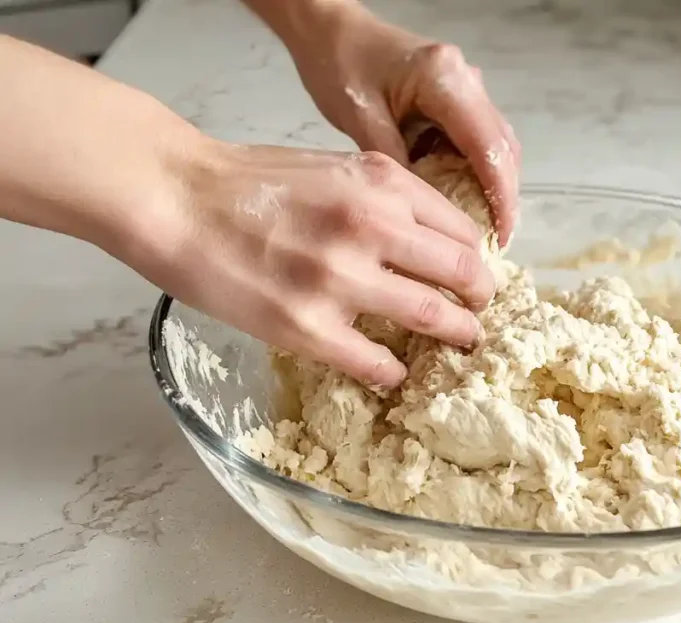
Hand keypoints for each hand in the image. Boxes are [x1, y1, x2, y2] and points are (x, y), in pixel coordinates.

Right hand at [141, 141, 494, 388]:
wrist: (174, 198)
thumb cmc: (247, 180)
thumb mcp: (333, 167)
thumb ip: (385, 198)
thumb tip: (429, 241)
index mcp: (383, 184)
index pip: (463, 230)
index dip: (479, 259)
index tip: (477, 276)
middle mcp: (373, 227)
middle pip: (463, 274)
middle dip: (481, 300)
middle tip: (480, 314)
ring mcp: (341, 280)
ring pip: (433, 318)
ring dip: (457, 336)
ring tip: (462, 344)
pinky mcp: (307, 327)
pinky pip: (375, 363)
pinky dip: (393, 371)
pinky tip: (394, 372)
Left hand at [282, 2, 520, 244]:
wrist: (332, 31)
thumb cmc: (339, 66)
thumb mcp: (361, 117)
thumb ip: (396, 163)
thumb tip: (427, 214)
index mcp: (444, 79)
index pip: (488, 146)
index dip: (501, 195)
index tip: (501, 235)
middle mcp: (467, 80)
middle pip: (503, 147)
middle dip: (505, 196)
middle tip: (496, 242)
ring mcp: (468, 87)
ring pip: (498, 145)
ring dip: (495, 186)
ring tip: (484, 230)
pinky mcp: (460, 98)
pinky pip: (480, 141)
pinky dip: (479, 172)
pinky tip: (466, 201)